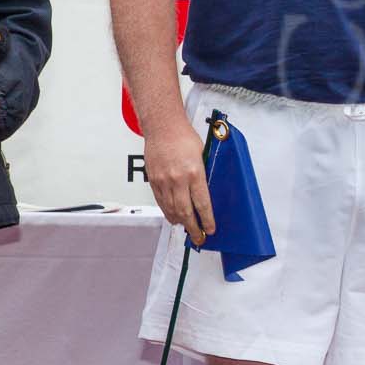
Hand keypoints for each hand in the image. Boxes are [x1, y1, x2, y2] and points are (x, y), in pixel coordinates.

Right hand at [145, 119, 213, 242]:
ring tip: (187, 229)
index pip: (202, 204)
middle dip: (193, 227)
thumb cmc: (184, 138)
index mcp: (194, 173)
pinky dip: (167, 212)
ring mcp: (163, 181)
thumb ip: (202, 176)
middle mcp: (177, 180)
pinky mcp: (153, 180)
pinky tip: (173, 217)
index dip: (207, 220)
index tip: (211, 229)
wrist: (162, 127)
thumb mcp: (202, 156)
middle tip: (199, 237)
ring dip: (180, 222)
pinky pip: (160, 201)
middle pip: (185, 211)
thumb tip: (207, 194)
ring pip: (171, 209)